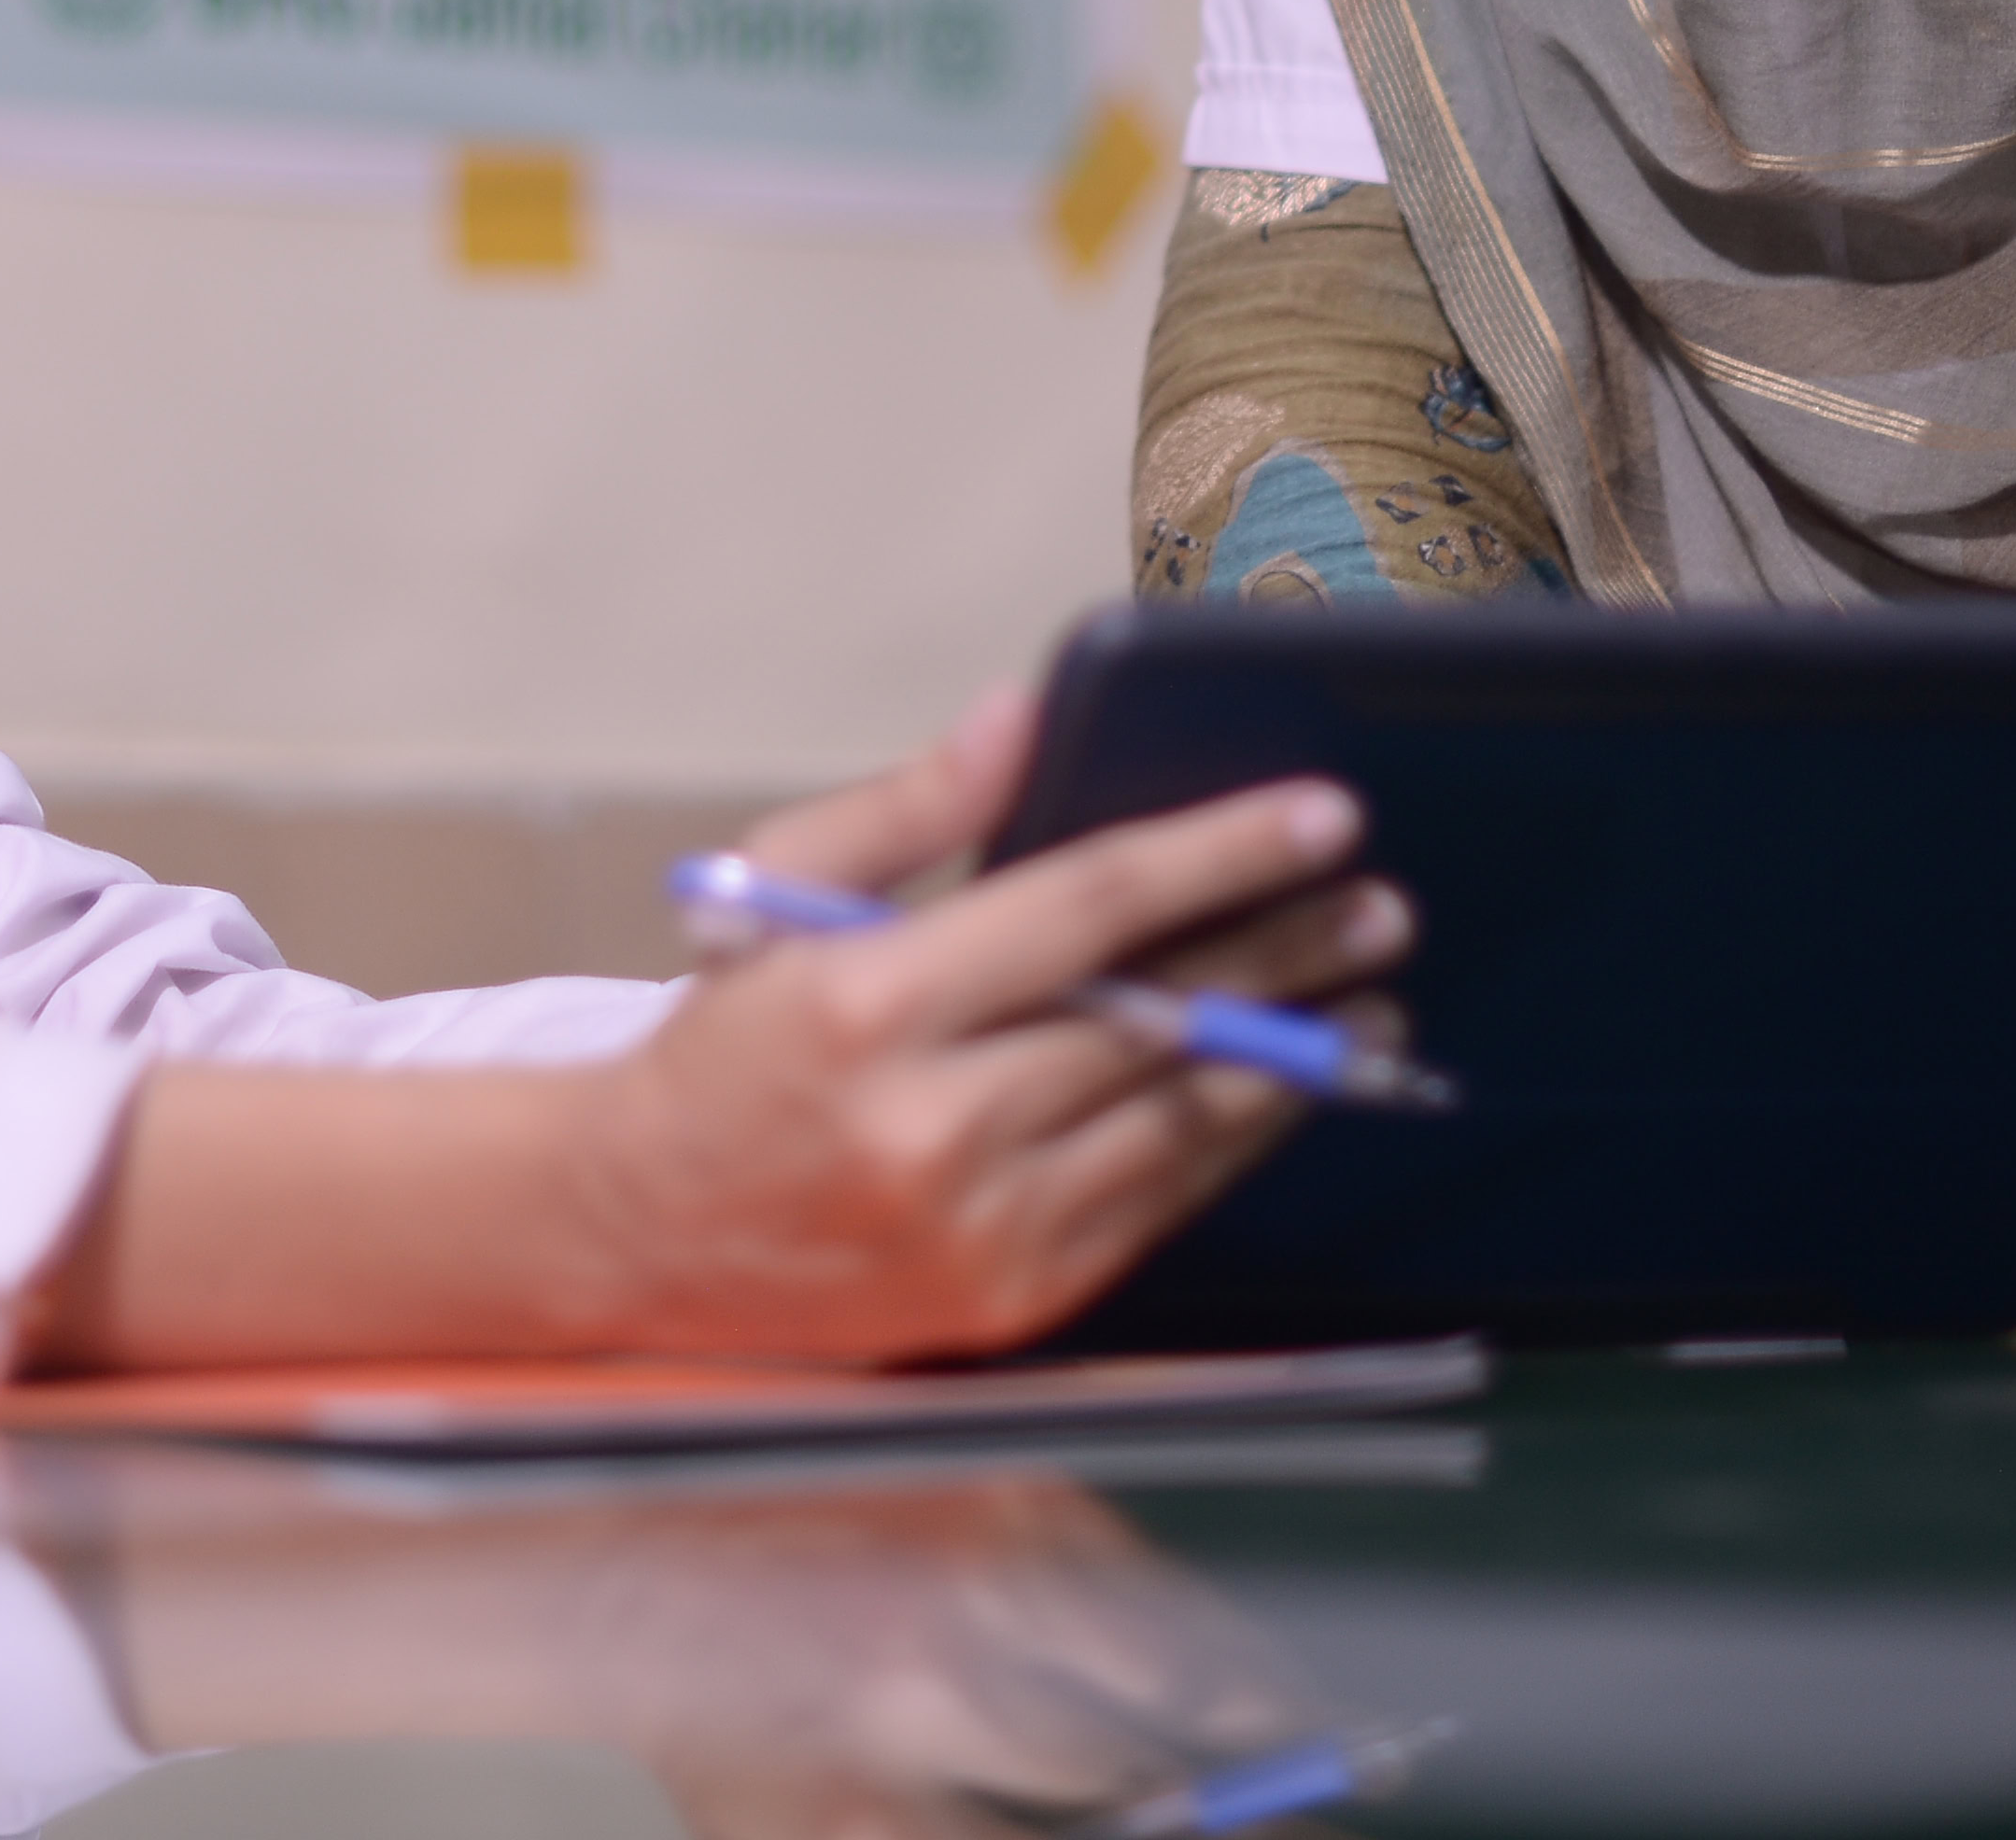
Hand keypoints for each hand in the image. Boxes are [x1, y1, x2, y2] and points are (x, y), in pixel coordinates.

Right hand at [31, 678, 1400, 1373]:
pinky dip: (1230, 1143)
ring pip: (1178, 1124)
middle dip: (1288, 954)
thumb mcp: (781, 892)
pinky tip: (1284, 1089)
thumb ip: (913, 808)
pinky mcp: (1009, 1301)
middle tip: (1380, 905)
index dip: (1217, 856)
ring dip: (1294, 1059)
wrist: (635, 1232)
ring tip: (1372, 1000)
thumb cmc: (722, 1042)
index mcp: (865, 1005)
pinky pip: (1155, 1208)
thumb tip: (1027, 713)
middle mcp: (927, 1126)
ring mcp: (975, 1228)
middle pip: (1156, 1020)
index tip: (1321, 814)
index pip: (1085, 909)